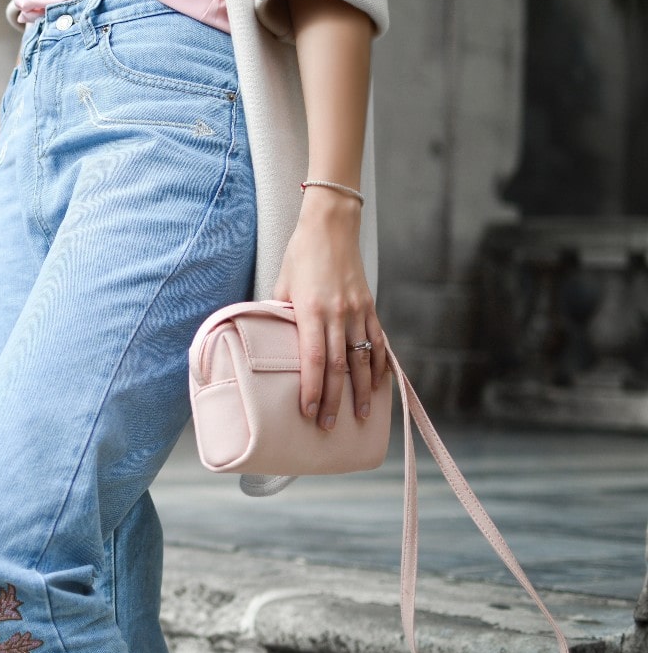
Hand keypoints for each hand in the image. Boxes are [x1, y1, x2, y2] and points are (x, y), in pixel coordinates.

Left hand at [272, 190, 386, 429]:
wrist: (331, 226)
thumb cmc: (301, 255)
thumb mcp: (282, 284)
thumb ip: (280, 315)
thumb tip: (272, 341)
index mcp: (311, 310)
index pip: (314, 359)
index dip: (313, 389)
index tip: (309, 412)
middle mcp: (337, 314)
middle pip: (339, 366)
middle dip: (334, 399)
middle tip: (330, 426)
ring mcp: (357, 310)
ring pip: (363, 358)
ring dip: (362, 390)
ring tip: (361, 415)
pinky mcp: (370, 306)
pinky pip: (378, 340)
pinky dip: (381, 364)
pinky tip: (380, 385)